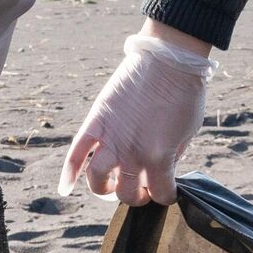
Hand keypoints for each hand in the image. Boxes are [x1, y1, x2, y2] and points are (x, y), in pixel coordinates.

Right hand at [59, 22, 215, 204]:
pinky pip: (75, 153)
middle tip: (141, 185)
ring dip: (104, 188)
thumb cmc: (185, 94)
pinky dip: (68, 173)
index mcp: (159, 159)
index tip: (166, 187)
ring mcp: (111, 139)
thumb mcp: (188, 132)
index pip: (161, 194)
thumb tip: (162, 169)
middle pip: (127, 194)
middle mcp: (132, 154)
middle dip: (137, 194)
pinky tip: (65, 188)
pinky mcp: (96, 122)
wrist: (170, 59)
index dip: (165, 193)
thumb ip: (173, 156)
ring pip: (97, 179)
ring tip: (111, 184)